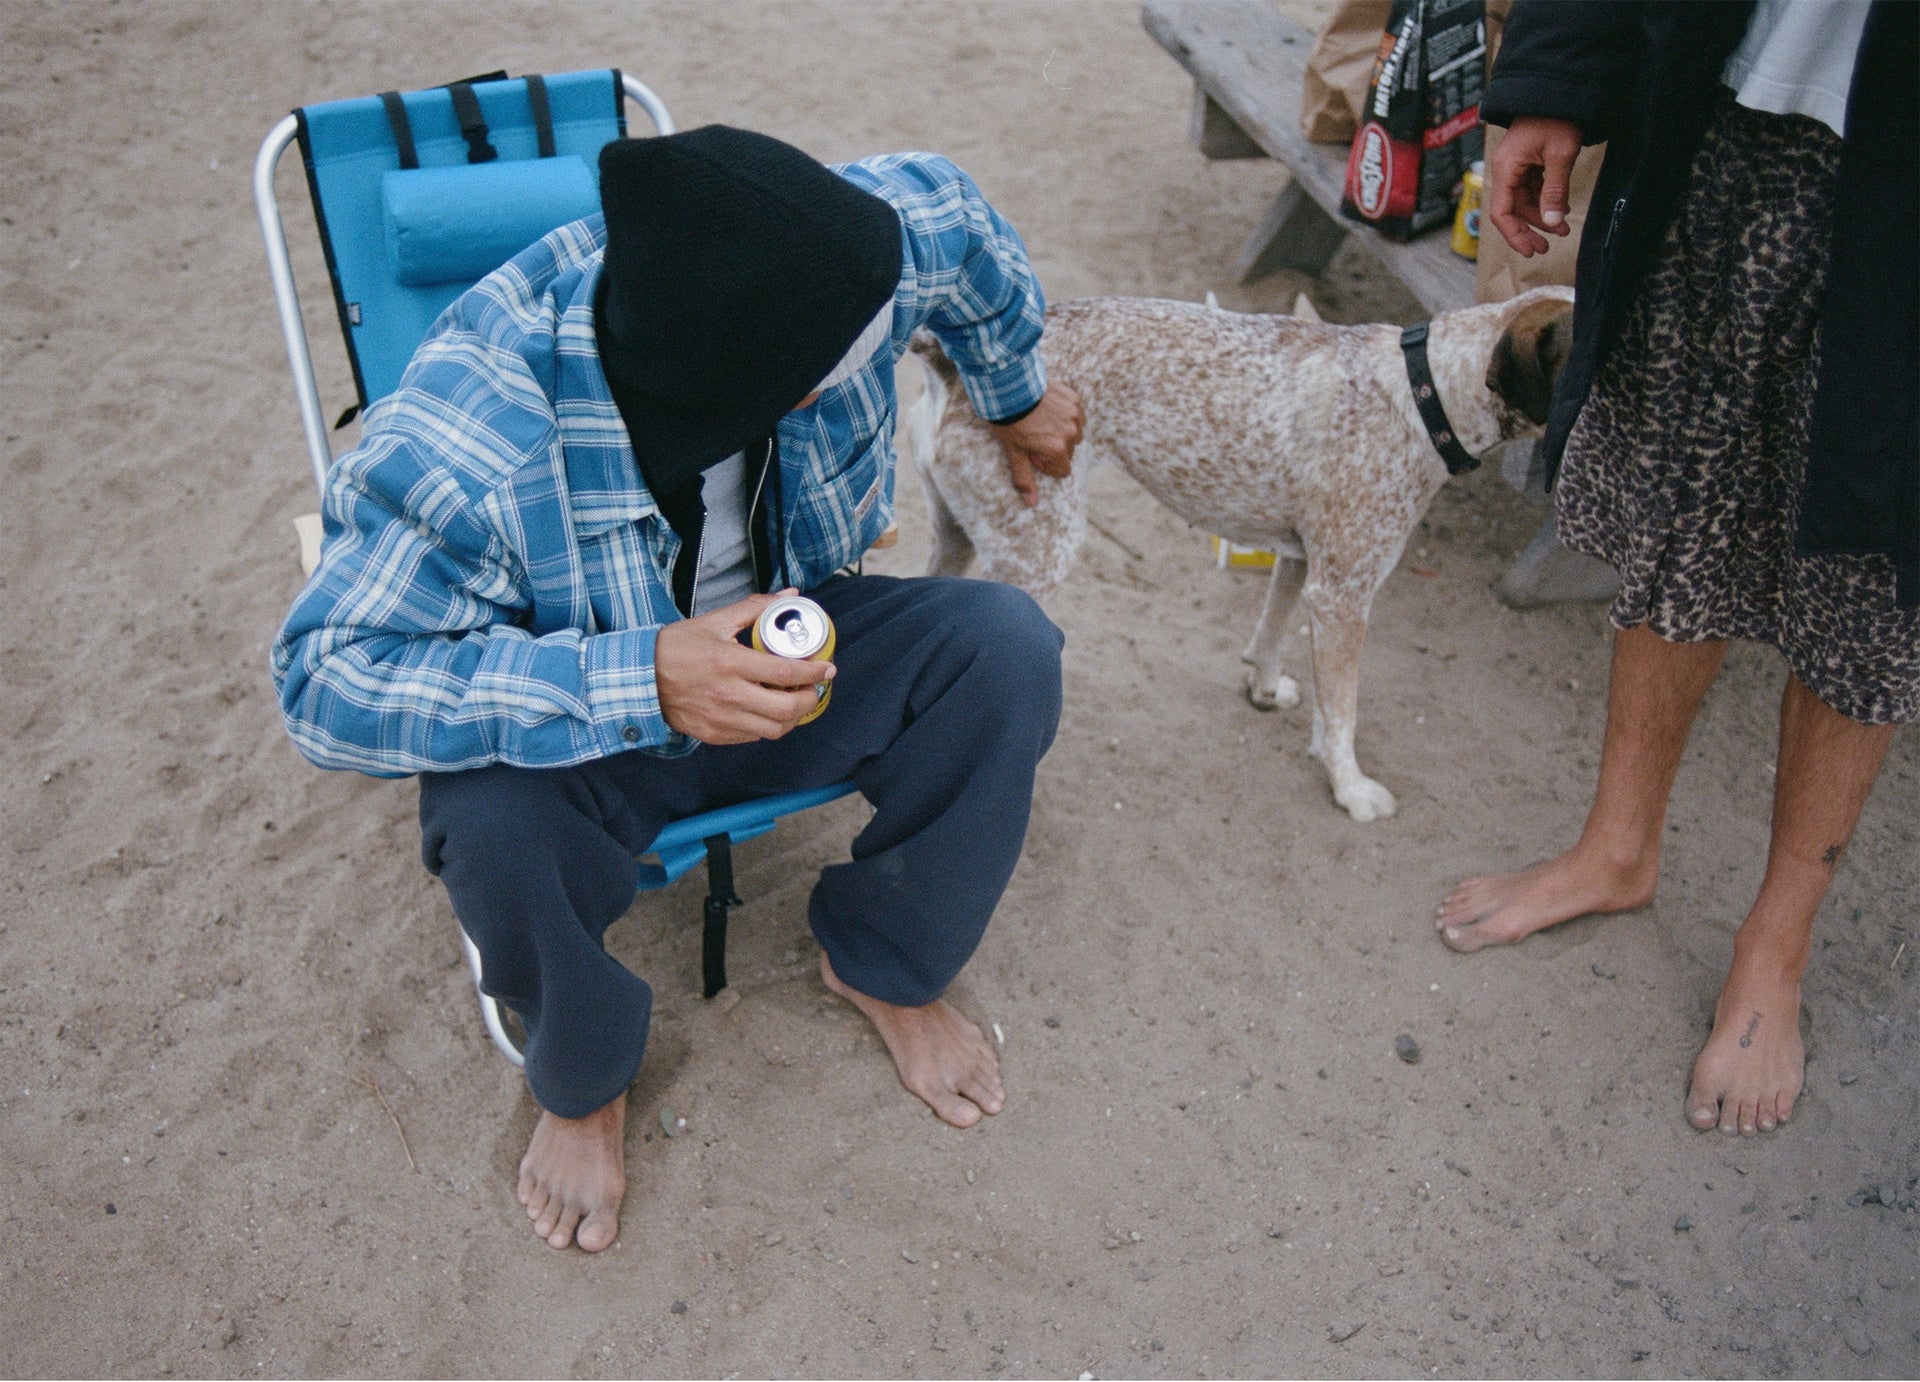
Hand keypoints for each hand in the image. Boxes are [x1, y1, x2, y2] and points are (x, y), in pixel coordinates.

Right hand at [654, 590, 833, 744]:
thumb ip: (755, 608)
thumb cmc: (676, 647)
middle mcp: (729, 695)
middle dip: (809, 699)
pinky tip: (769, 710)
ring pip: (774, 729)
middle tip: (813, 687)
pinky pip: (753, 737)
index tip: (827, 667)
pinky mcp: (714, 734)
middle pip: (786, 709)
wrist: (640, 678)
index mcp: (730, 663)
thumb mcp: (715, 621)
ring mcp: (722, 719)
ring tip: (794, 700)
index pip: (785, 673)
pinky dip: (768, 725)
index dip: (813, 672)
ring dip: (792, 717)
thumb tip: (789, 596)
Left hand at [989, 382, 1084, 506]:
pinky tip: (1048, 409)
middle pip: (1068, 452)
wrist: (1008, 386)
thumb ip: (1024, 477)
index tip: (1032, 452)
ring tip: (1041, 421)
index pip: (1063, 470)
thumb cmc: (1008, 420)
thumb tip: (1032, 502)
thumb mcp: (1013, 452)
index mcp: (1056, 450)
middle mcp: (1070, 433)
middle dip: (1053, 448)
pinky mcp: (1075, 399)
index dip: (1046, 464)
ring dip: (1062, 431)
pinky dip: (1066, 415)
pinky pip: (1077, 415)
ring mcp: (1074, 415)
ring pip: (1074, 433)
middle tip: (1033, 435)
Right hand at [1488, 116, 1582, 257]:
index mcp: (1506, 168)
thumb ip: (1555, 191)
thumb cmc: (1557, 117)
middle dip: (1530, 229)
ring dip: (1542, 216)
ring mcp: (1516, 166)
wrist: (1559, 90)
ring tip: (1563, 229)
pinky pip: (1532, 189)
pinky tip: (1560, 209)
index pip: (1502, 212)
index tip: (1530, 250)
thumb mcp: (1560, 155)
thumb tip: (1553, 223)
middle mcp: (1506, 170)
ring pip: (1524, 202)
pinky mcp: (1527, 163)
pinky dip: (1545, 201)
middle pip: (1513, 210)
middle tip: (1547, 247)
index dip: (1514, 235)